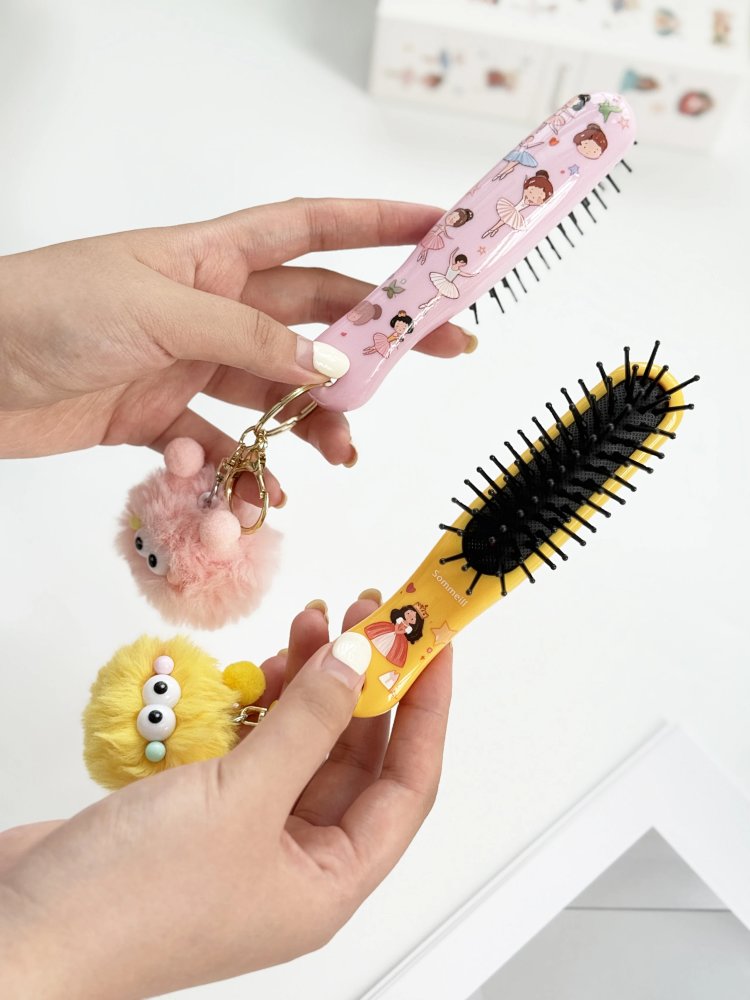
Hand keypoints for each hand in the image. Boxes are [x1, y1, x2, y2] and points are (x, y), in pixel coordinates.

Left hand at [0, 199, 472, 504]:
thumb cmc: (49, 310)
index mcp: (214, 258)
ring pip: (277, 394)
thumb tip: (329, 364)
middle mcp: (212, 308)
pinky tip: (249, 493)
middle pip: (316, 319)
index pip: (314, 229)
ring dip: (313, 426)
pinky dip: (241, 472)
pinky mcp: (160, 418)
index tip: (440, 228)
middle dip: (380, 337)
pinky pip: (224, 446)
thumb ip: (250, 335)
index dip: (380, 224)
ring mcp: (189, 364)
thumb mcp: (160, 309)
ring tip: (340, 455)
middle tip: (445, 350)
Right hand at [0, 593, 451, 996]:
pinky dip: (266, 703)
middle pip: (356, 757)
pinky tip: (269, 665)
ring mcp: (246, 834)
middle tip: (368, 613)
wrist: (19, 932)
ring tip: (315, 621)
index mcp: (326, 882)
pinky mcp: (203, 809)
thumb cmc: (133, 897)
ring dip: (314, 683)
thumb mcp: (241, 800)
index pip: (406, 786)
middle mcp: (294, 860)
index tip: (431, 644)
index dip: (425, 710)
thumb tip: (362, 661)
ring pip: (304, 744)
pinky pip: (256, 745)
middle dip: (365, 683)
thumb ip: (309, 724)